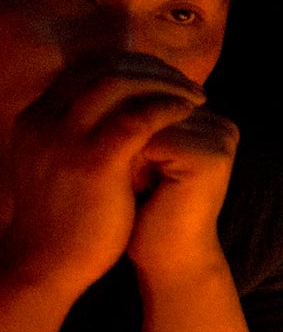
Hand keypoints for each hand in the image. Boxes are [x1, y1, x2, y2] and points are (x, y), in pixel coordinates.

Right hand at [0, 55, 203, 299]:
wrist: (45, 264)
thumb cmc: (64, 218)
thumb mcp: (61, 164)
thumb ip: (80, 133)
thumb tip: (120, 111)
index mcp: (36, 118)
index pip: (87, 69)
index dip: (132, 66)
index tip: (166, 78)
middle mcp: (44, 120)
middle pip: (103, 67)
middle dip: (153, 69)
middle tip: (188, 84)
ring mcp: (64, 138)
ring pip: (118, 82)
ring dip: (164, 83)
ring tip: (196, 97)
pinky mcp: (92, 162)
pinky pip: (136, 118)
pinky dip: (166, 107)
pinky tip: (188, 112)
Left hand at [127, 108, 238, 287]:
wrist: (170, 259)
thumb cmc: (150, 210)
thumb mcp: (146, 157)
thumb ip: (146, 121)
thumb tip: (109, 87)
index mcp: (212, 122)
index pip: (153, 97)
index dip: (128, 124)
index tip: (131, 163)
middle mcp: (223, 126)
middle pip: (151, 105)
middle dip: (127, 135)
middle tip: (131, 176)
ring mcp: (221, 139)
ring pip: (149, 118)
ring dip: (127, 147)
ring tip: (133, 181)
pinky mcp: (210, 155)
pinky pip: (152, 137)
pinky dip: (133, 160)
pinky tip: (137, 186)